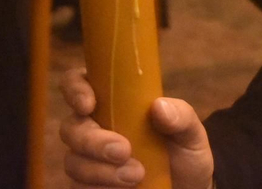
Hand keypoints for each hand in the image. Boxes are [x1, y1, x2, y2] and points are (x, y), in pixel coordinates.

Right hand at [61, 69, 214, 187]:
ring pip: (73, 161)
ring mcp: (87, 160)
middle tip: (124, 151)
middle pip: (71, 127)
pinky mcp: (88, 186)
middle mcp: (93, 128)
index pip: (78, 82)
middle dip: (93, 140)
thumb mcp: (190, 132)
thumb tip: (158, 106)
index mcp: (113, 102)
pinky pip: (78, 188)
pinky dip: (98, 188)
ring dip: (100, 170)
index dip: (75, 88)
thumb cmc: (183, 153)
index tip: (89, 104)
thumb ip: (180, 116)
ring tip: (137, 175)